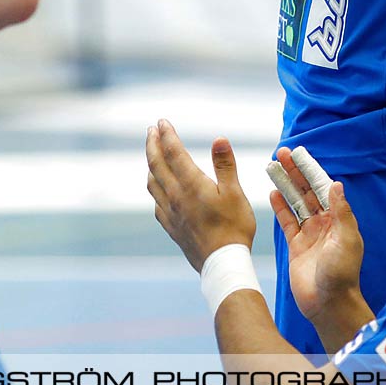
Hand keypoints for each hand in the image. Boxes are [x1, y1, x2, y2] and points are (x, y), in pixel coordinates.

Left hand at [145, 120, 257, 271]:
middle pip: (157, 165)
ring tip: (152, 154)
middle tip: (150, 131)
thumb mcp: (235, 193)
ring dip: (150, 164)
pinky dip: (153, 187)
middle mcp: (175, 196)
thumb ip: (225, 165)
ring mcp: (170, 212)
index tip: (162, 122)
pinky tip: (158, 187)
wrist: (222, 263)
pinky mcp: (171, 226)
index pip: (174, 153)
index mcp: (191, 184)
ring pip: (152, 183)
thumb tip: (219, 138)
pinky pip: (155, 201)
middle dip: (152, 145)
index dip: (167, 135)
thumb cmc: (234, 227)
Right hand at [269, 145, 363, 323]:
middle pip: (307, 191)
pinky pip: (287, 221)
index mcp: (338, 219)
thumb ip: (340, 212)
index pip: (322, 187)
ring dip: (284, 184)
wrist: (328, 304)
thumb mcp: (346, 240)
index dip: (311, 169)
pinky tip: (272, 192)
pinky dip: (280, 207)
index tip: (299, 153)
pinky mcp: (296, 246)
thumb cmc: (341, 274)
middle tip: (281, 153)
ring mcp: (309, 234)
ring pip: (294, 203)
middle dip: (295, 171)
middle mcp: (324, 223)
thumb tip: (336, 184)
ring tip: (272, 167)